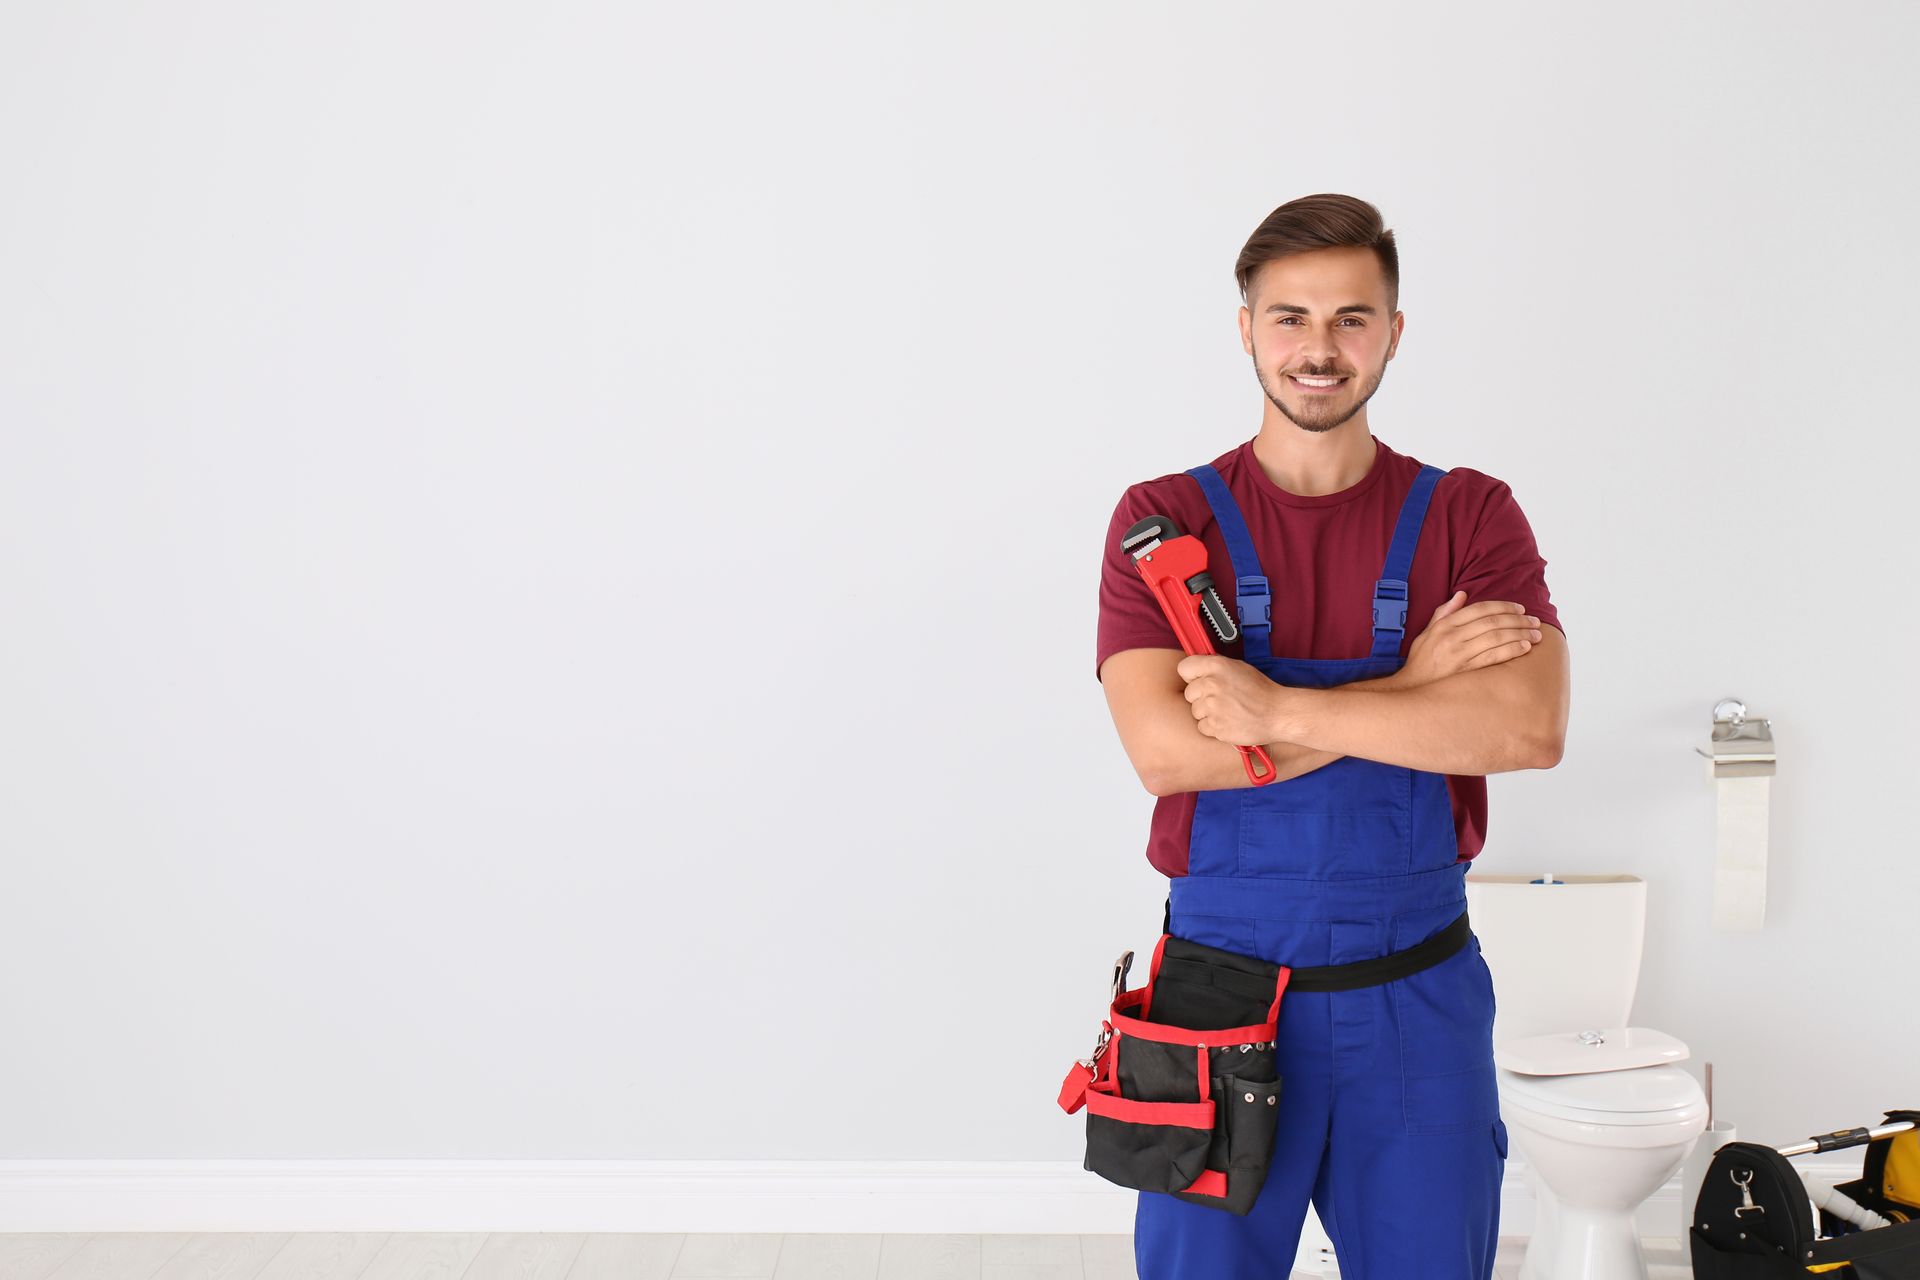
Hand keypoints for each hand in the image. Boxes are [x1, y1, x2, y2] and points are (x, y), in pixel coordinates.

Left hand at [1174, 654, 1284, 745]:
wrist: (1278, 713)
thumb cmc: (1261, 690)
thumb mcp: (1238, 667)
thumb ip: (1215, 667)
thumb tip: (1197, 669)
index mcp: (1216, 666)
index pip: (1184, 668)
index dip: (1191, 676)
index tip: (1199, 680)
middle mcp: (1211, 685)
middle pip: (1189, 693)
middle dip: (1201, 697)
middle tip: (1221, 698)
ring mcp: (1213, 707)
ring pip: (1195, 711)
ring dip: (1208, 713)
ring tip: (1227, 710)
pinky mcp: (1216, 727)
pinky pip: (1203, 727)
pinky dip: (1213, 727)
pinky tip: (1228, 721)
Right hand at [1394, 591, 1540, 688]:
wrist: (1411, 688)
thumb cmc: (1421, 661)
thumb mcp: (1427, 633)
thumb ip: (1444, 613)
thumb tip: (1462, 594)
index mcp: (1444, 625)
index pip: (1479, 609)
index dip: (1503, 606)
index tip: (1520, 608)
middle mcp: (1452, 637)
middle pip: (1492, 622)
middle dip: (1517, 619)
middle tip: (1534, 620)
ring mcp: (1459, 654)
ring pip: (1496, 638)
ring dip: (1520, 634)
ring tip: (1536, 634)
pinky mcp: (1465, 671)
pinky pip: (1493, 657)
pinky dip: (1511, 650)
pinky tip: (1525, 648)